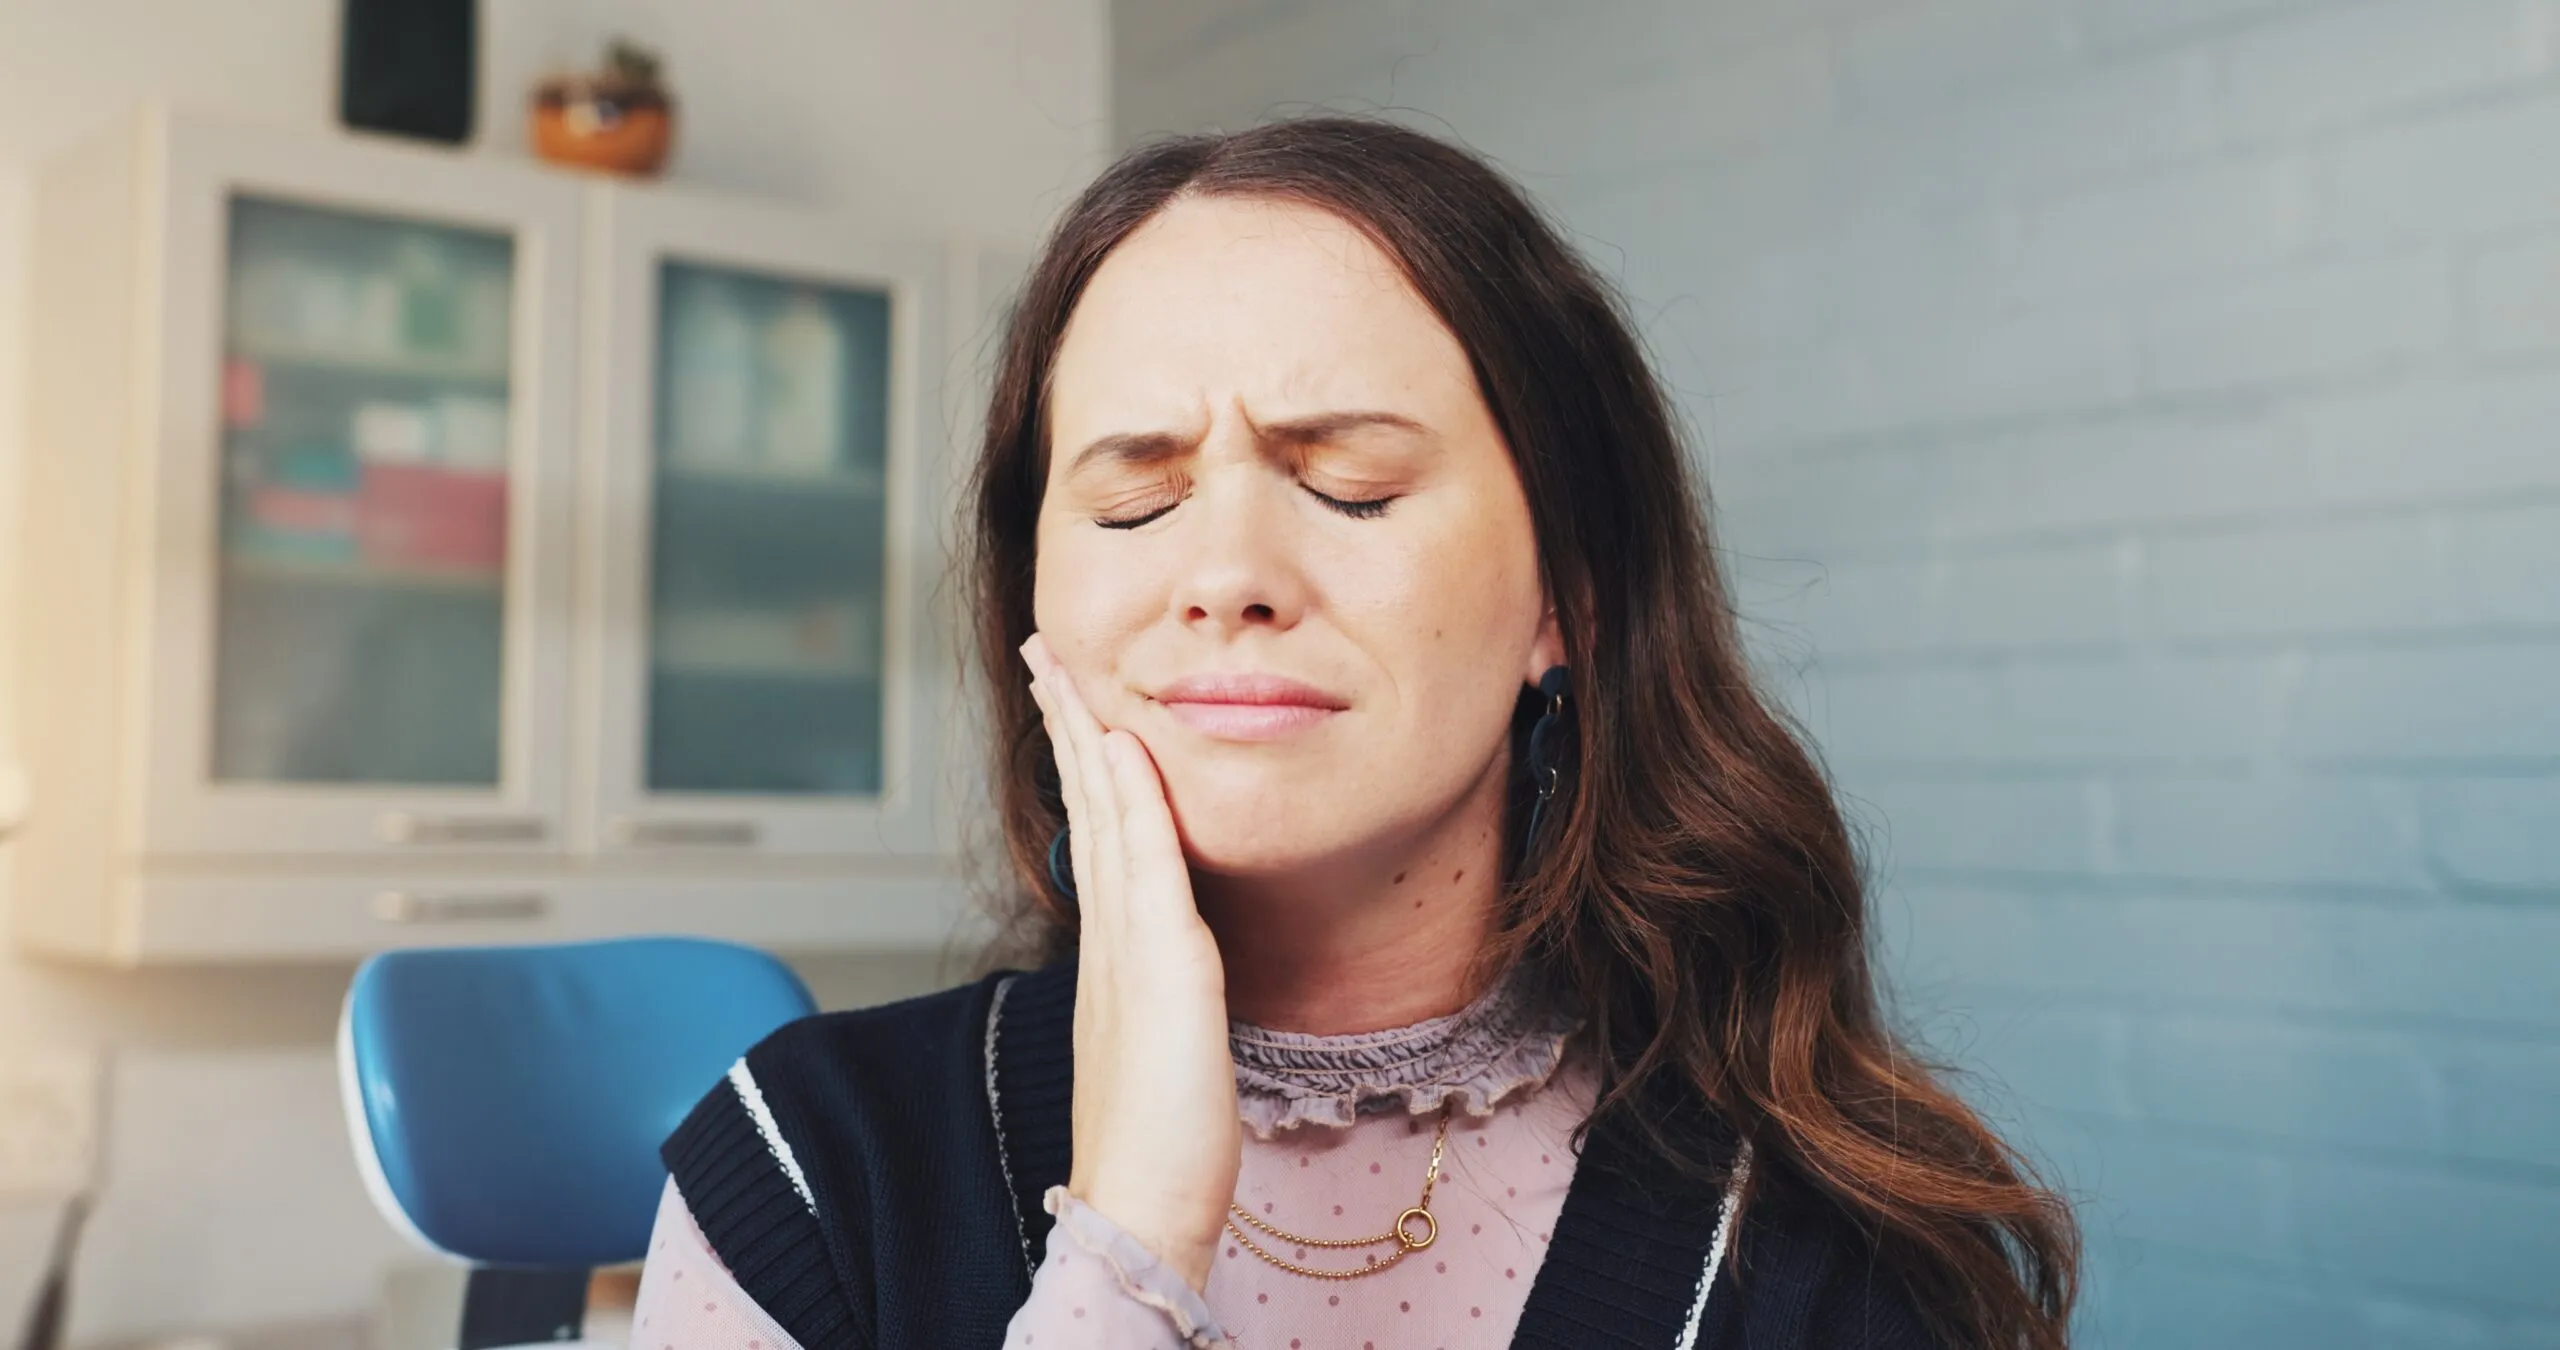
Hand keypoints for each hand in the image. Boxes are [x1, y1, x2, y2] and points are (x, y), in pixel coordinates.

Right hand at [1021, 633, 1240, 1292]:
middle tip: (1043, 653)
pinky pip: (1146, 860)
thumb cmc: (1161, 1143)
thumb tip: (1169, 964)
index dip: (1081, 761)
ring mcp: (1130, 945)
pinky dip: (1134, 797)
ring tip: (1063, 668)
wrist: (1141, 1205)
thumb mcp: (1159, 1040)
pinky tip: (1127, 746)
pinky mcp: (1164, 965)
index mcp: (1114, 950)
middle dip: (1065, 722)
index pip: (1097, 830)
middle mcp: (1112, 935)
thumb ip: (1161, 989)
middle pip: (1086, 804)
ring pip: (1104, 814)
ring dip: (1085, 734)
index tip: (1068, 703)